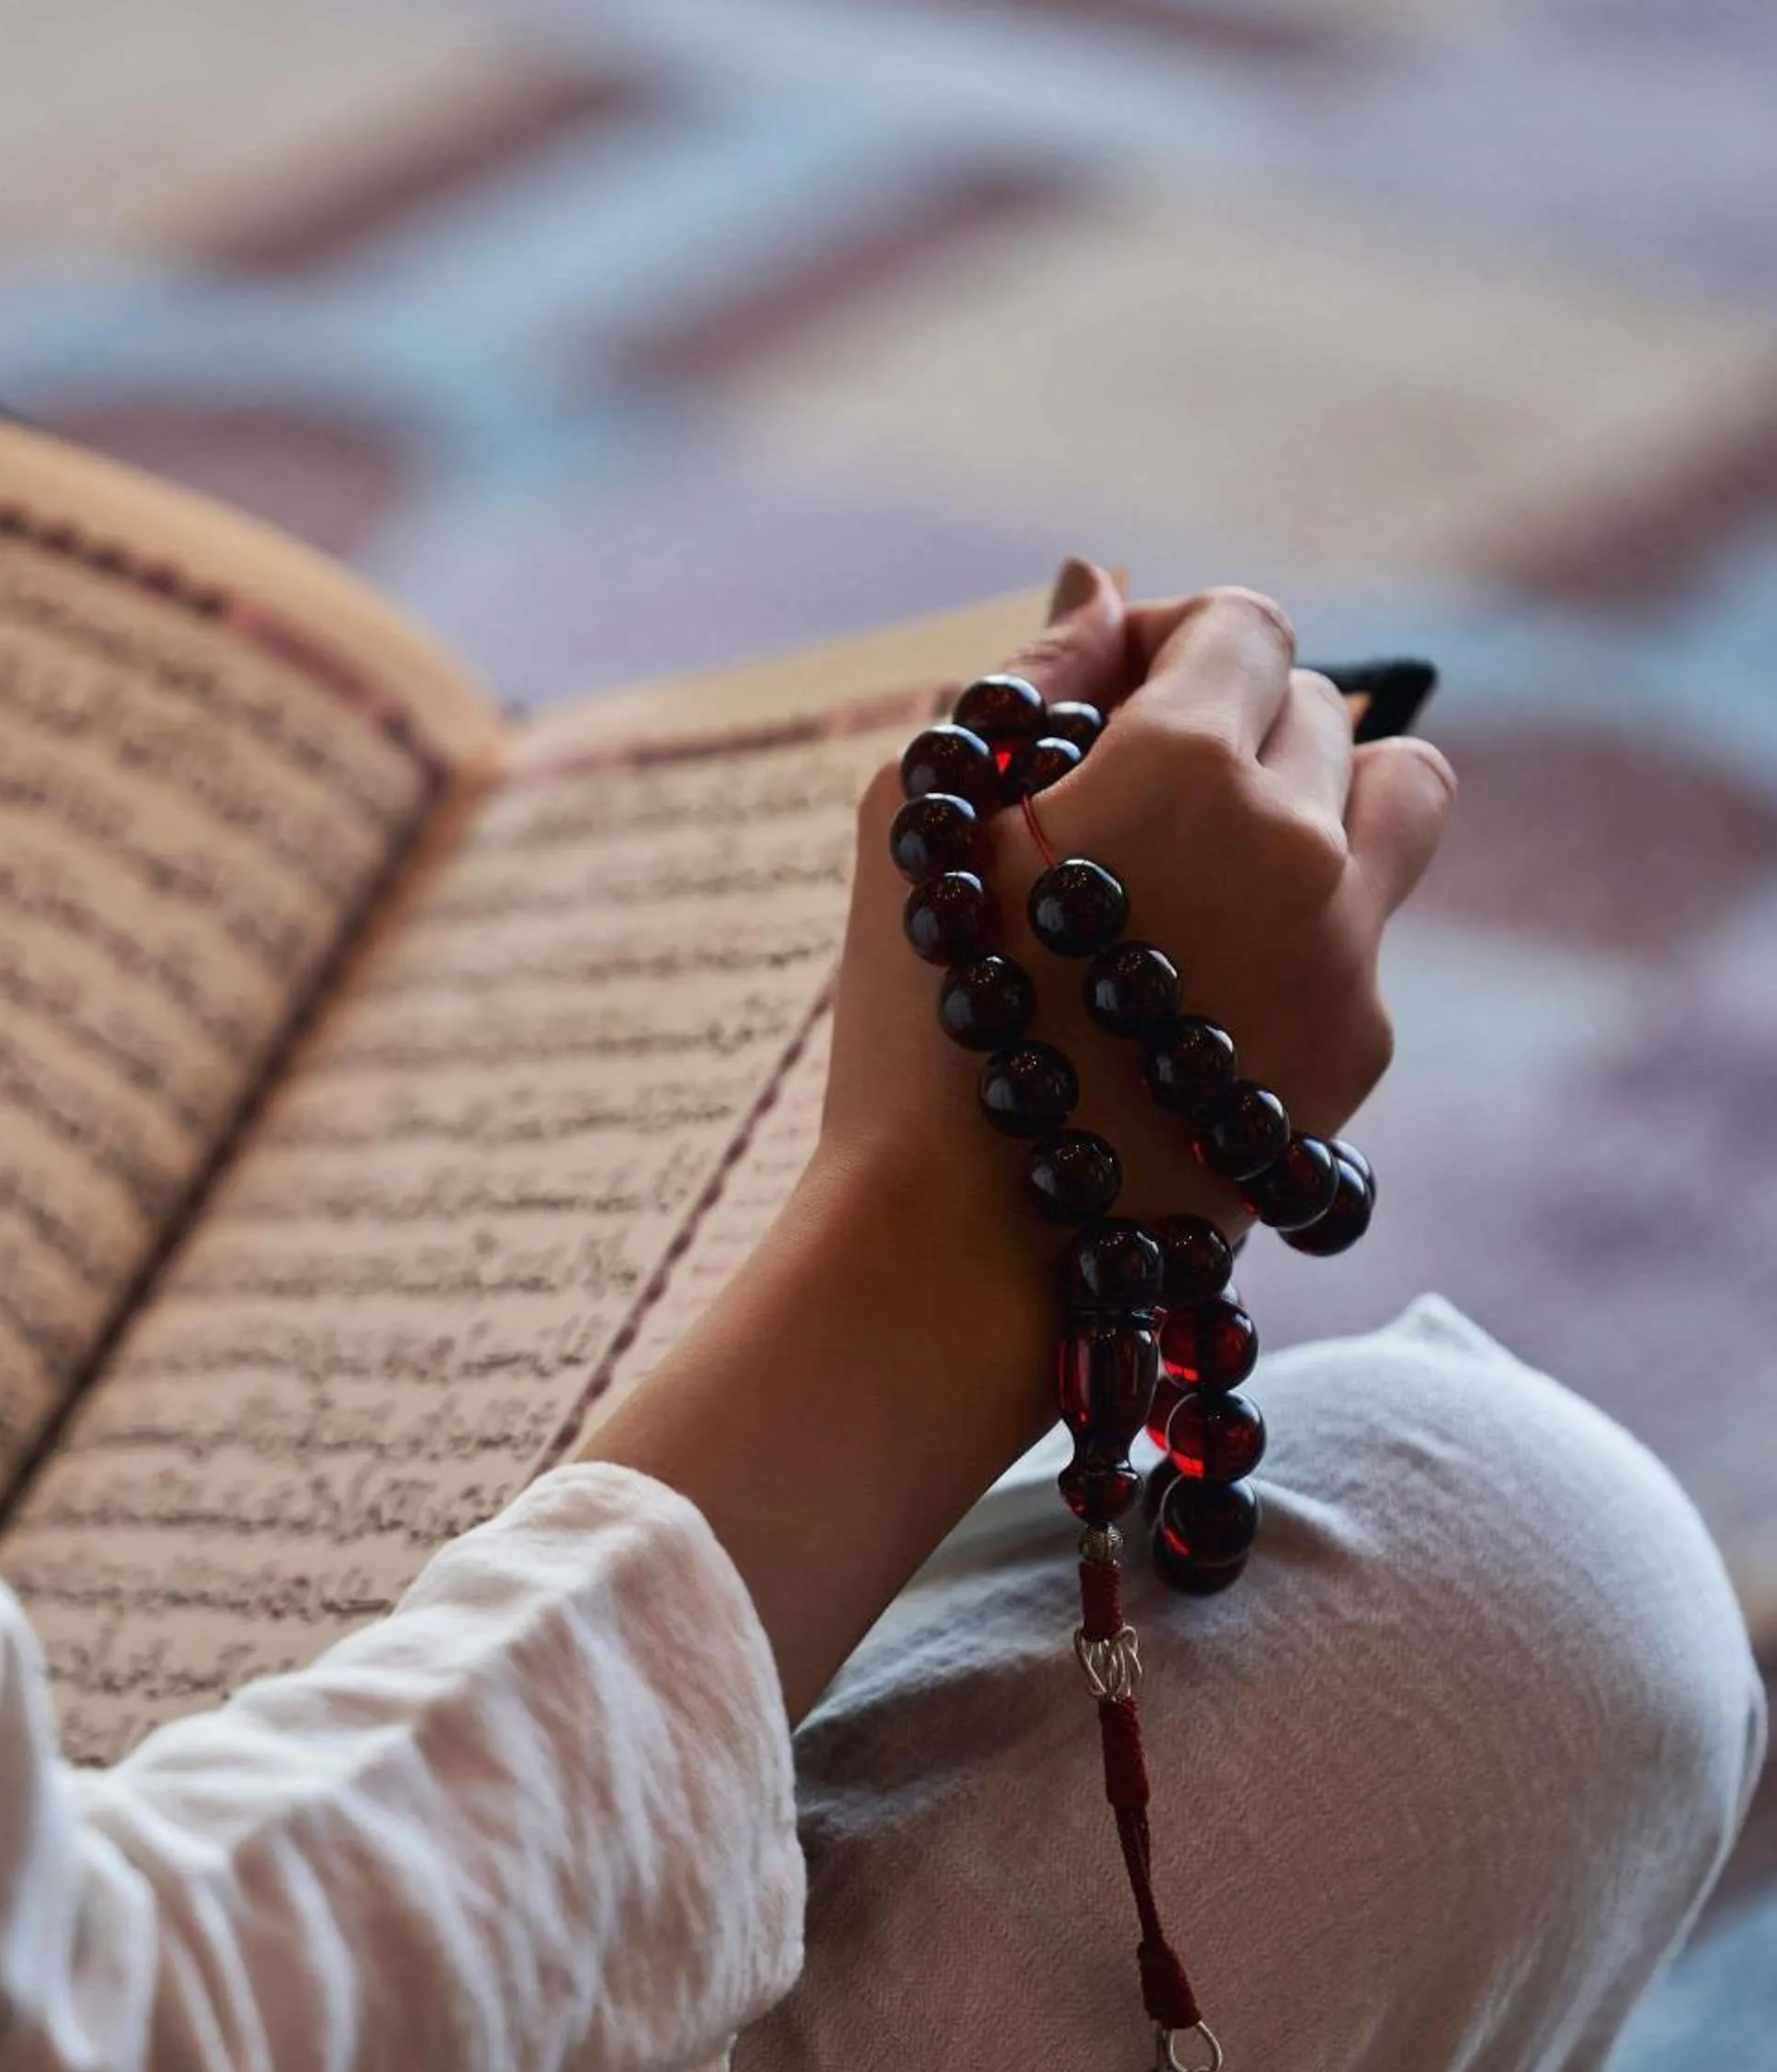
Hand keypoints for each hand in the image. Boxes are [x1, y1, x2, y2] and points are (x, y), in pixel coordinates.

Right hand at [821, 564, 1457, 1280]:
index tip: (1102, 703)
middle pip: (1317, 706)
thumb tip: (1102, 588)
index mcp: (1188, 763)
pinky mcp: (1356, 1052)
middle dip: (1227, 727)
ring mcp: (1346, 954)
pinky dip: (1297, 933)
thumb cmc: (915, 1017)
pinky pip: (1363, 933)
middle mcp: (1300, 845)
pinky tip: (1190, 996)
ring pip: (1399, 798)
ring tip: (1220, 866)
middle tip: (1124, 809)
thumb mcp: (923, 816)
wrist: (961, 1240)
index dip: (1167, 645)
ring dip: (1325, 797)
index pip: (1244, 624)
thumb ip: (1024, 680)